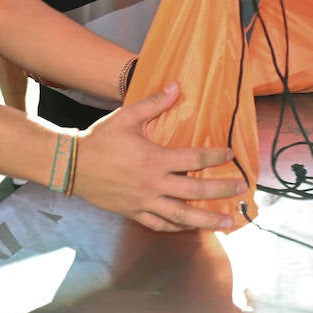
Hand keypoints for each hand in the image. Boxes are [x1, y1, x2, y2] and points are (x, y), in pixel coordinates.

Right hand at [75, 82, 244, 231]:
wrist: (72, 165)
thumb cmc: (100, 139)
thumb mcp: (127, 116)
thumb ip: (154, 103)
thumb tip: (177, 85)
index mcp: (155, 160)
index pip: (194, 158)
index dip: (216, 156)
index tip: (230, 154)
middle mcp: (153, 184)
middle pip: (195, 191)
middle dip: (221, 190)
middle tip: (241, 188)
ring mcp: (144, 202)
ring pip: (181, 216)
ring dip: (206, 220)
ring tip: (226, 223)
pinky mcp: (133, 212)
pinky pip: (159, 224)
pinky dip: (177, 227)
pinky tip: (189, 227)